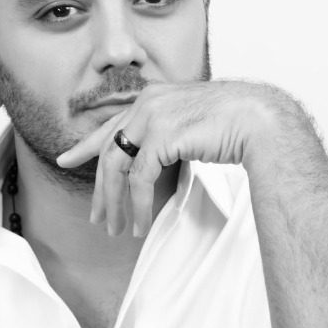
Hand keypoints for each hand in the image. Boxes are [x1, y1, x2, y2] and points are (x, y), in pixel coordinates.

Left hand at [56, 80, 301, 236]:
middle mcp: (146, 102)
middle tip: (96, 217)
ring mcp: (152, 116)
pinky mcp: (162, 135)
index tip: (65, 160)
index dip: (85, 146)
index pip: (111, 125)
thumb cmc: (235, 123)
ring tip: (115, 229)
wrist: (261, 117)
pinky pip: (139, 179)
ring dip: (115, 203)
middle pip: (109, 152)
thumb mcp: (191, 124)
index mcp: (151, 97)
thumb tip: (154, 160)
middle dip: (101, 189)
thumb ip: (168, 136)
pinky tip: (138, 224)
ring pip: (118, 167)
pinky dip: (136, 206)